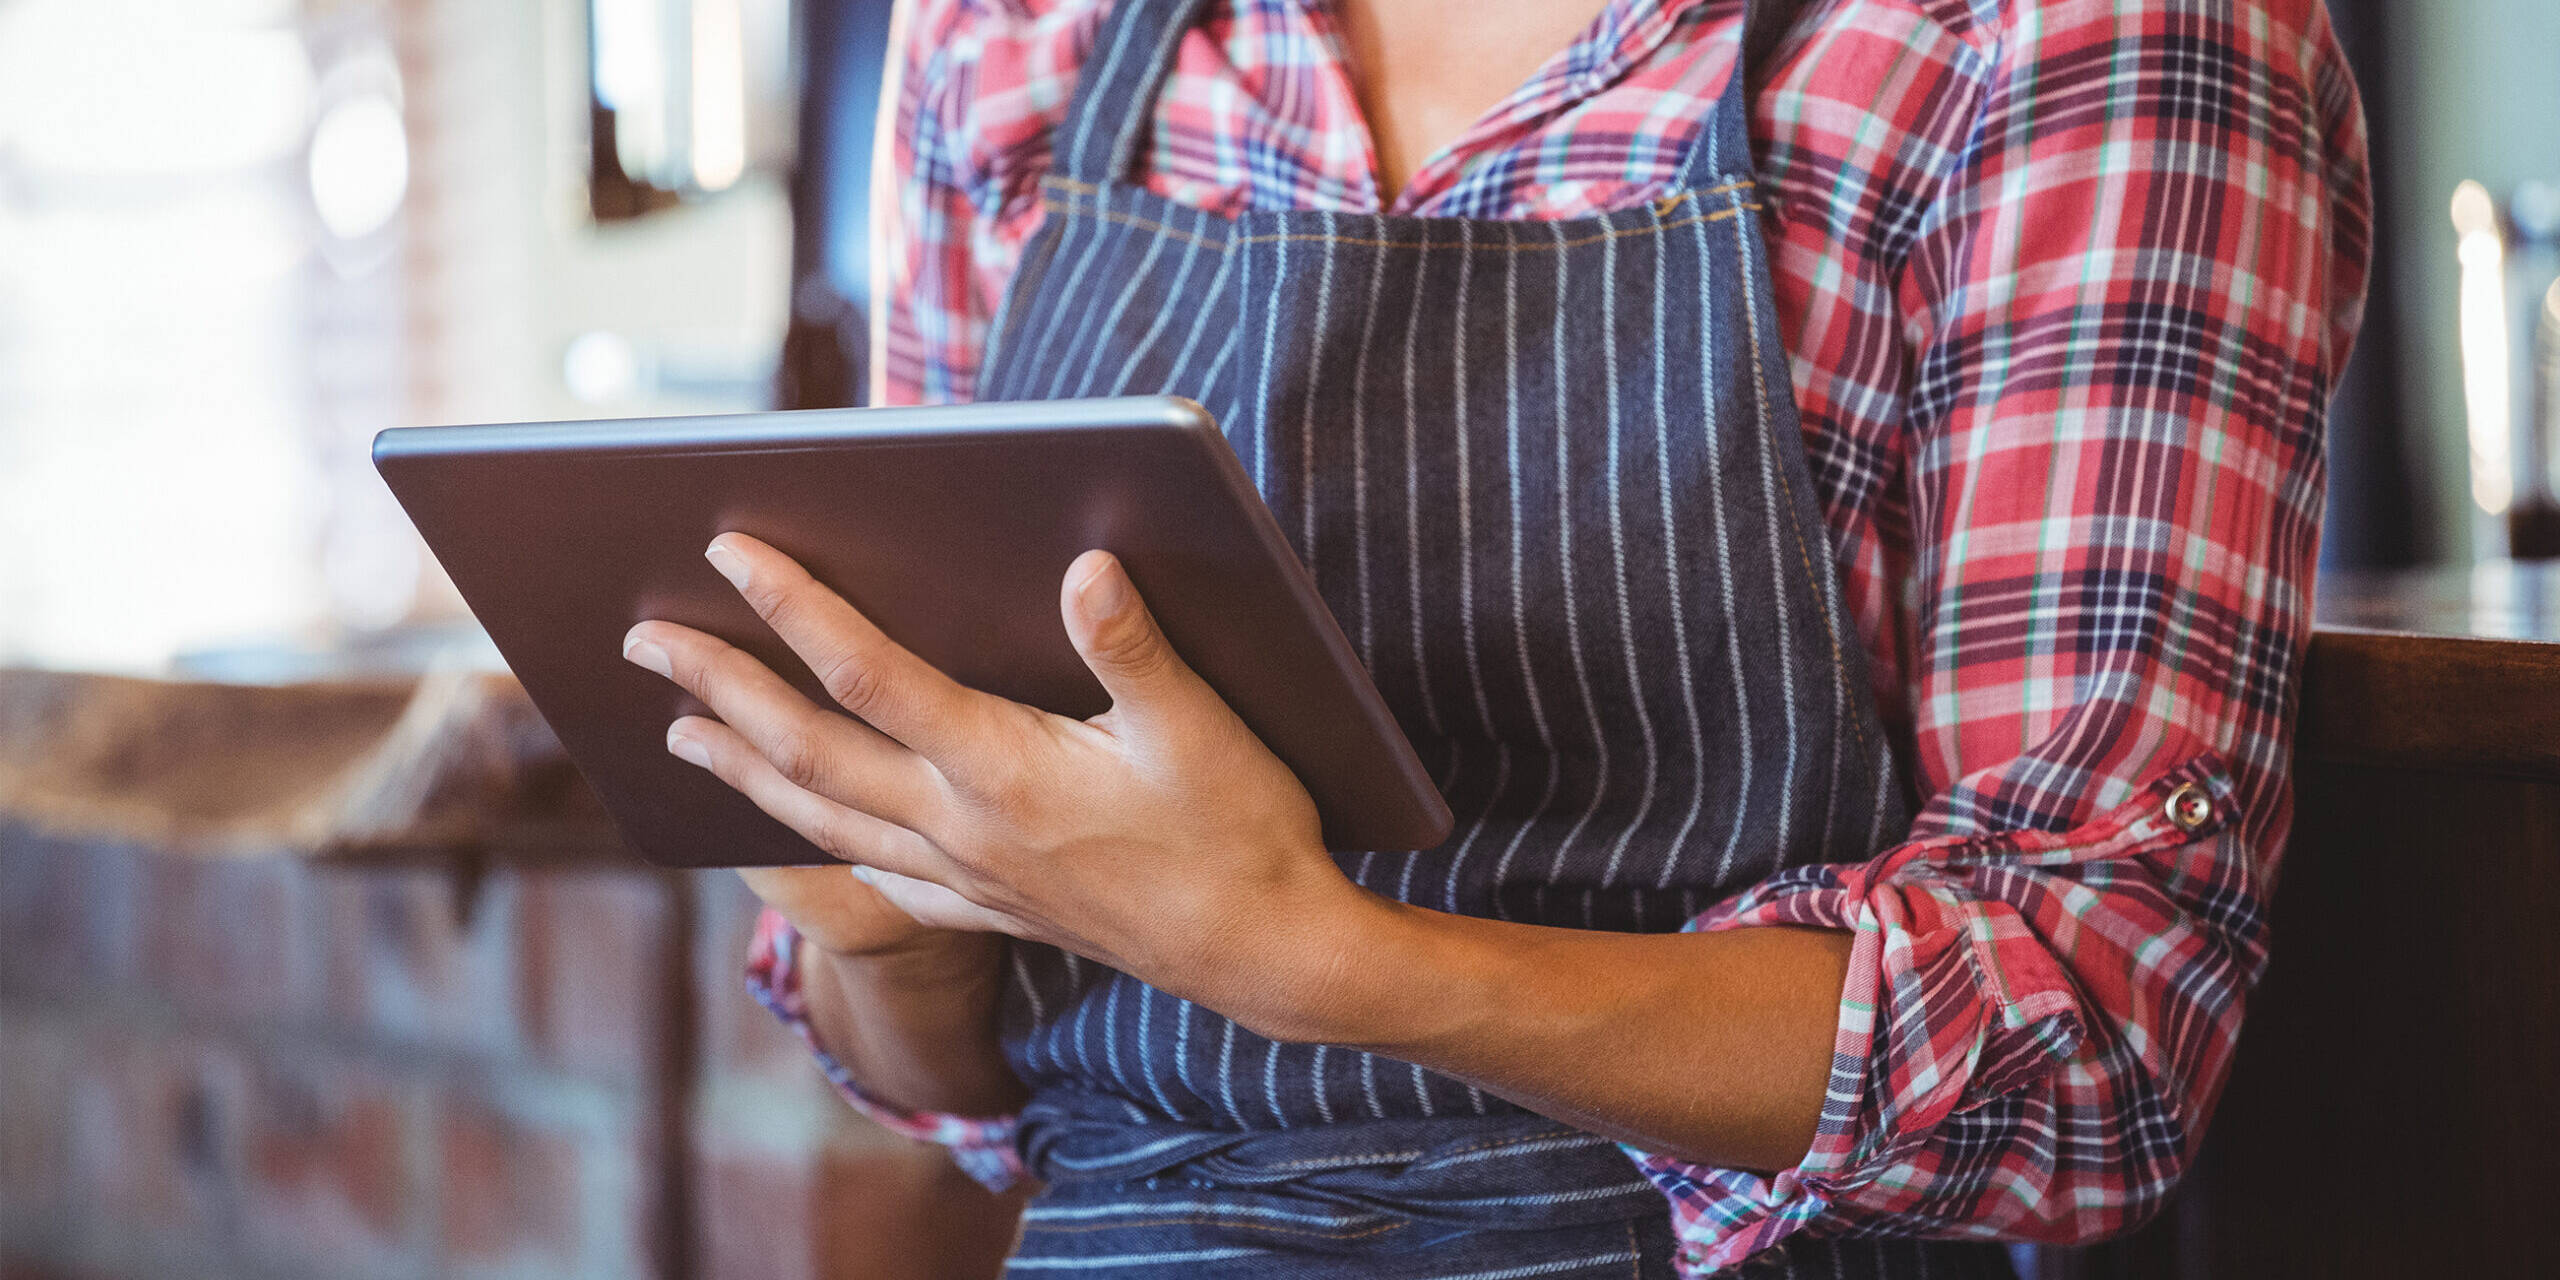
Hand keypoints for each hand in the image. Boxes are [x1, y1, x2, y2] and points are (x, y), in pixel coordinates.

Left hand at [623, 535, 1369, 1032]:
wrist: (1264, 956)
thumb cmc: (1243, 833)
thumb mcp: (1203, 729)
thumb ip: (1134, 647)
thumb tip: (1083, 565)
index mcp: (1004, 769)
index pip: (867, 675)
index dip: (792, 609)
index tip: (727, 551)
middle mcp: (963, 826)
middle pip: (809, 751)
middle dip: (719, 689)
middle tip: (641, 641)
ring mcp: (968, 876)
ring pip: (822, 818)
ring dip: (741, 769)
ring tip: (679, 733)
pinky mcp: (990, 907)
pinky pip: (874, 875)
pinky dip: (816, 845)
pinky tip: (795, 832)